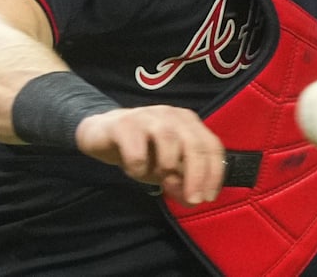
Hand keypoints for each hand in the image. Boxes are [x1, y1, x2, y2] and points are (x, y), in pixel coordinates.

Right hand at [75, 106, 226, 205]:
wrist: (102, 134)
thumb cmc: (142, 151)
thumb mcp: (166, 170)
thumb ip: (182, 183)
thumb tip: (193, 200)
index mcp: (189, 123)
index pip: (212, 146)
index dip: (214, 173)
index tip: (208, 197)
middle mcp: (173, 116)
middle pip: (194, 144)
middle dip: (196, 176)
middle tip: (192, 200)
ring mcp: (149, 116)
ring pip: (168, 141)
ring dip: (166, 168)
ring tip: (158, 179)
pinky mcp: (124, 124)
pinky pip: (136, 150)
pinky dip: (138, 167)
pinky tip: (133, 169)